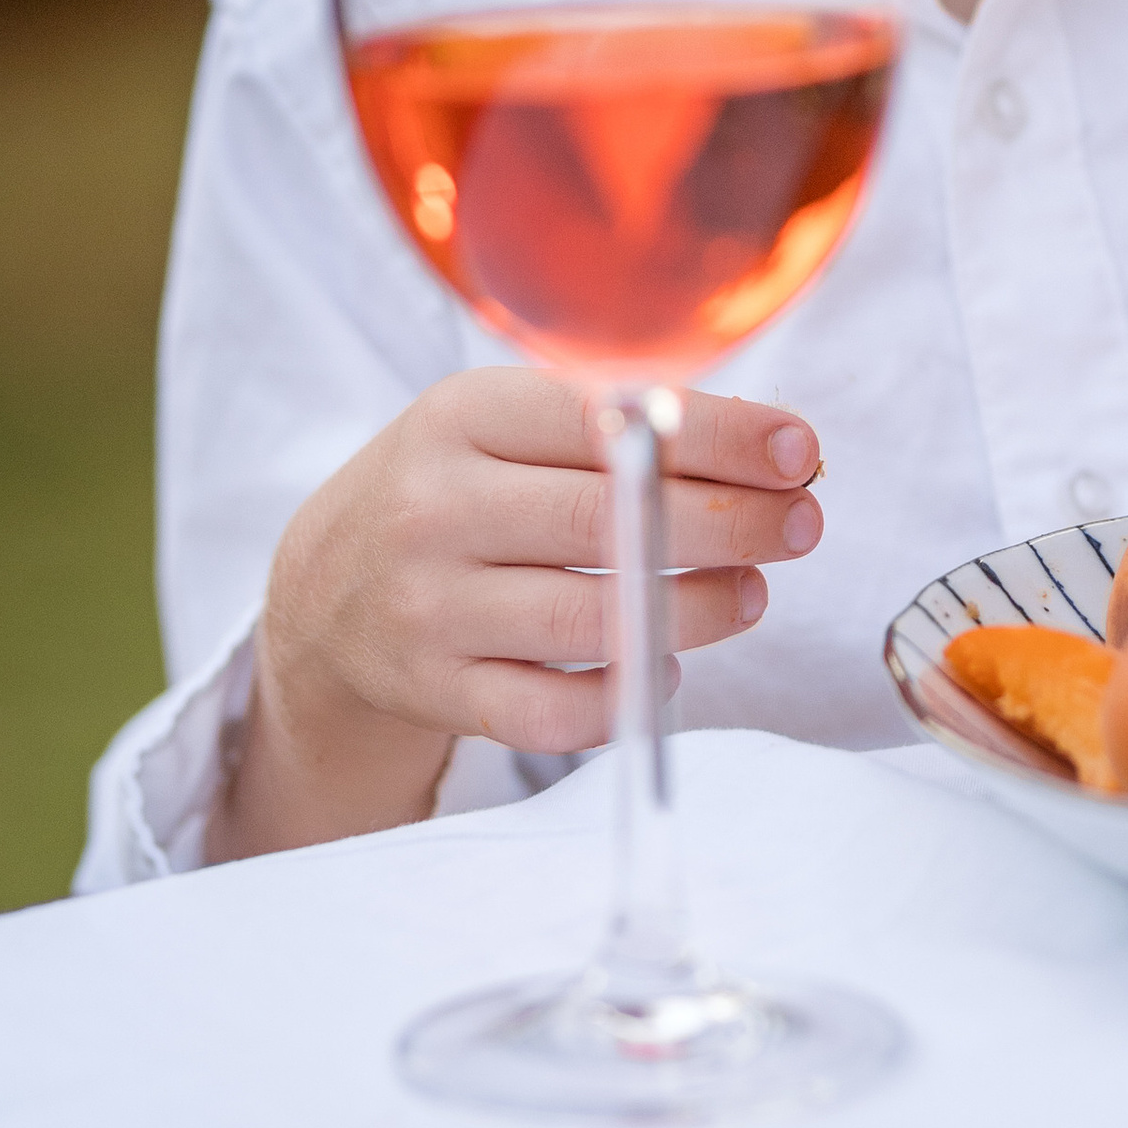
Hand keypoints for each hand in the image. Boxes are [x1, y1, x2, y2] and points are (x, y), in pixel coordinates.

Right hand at [207, 371, 824, 857]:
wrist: (325, 588)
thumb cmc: (459, 488)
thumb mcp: (509, 425)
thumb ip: (622, 426)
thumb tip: (773, 452)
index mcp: (462, 416)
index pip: (609, 420)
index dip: (716, 436)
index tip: (800, 449)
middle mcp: (434, 508)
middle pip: (610, 520)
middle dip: (730, 523)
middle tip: (802, 525)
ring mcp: (429, 607)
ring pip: (592, 620)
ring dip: (699, 608)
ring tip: (753, 593)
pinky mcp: (436, 690)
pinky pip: (552, 711)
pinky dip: (627, 694)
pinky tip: (665, 663)